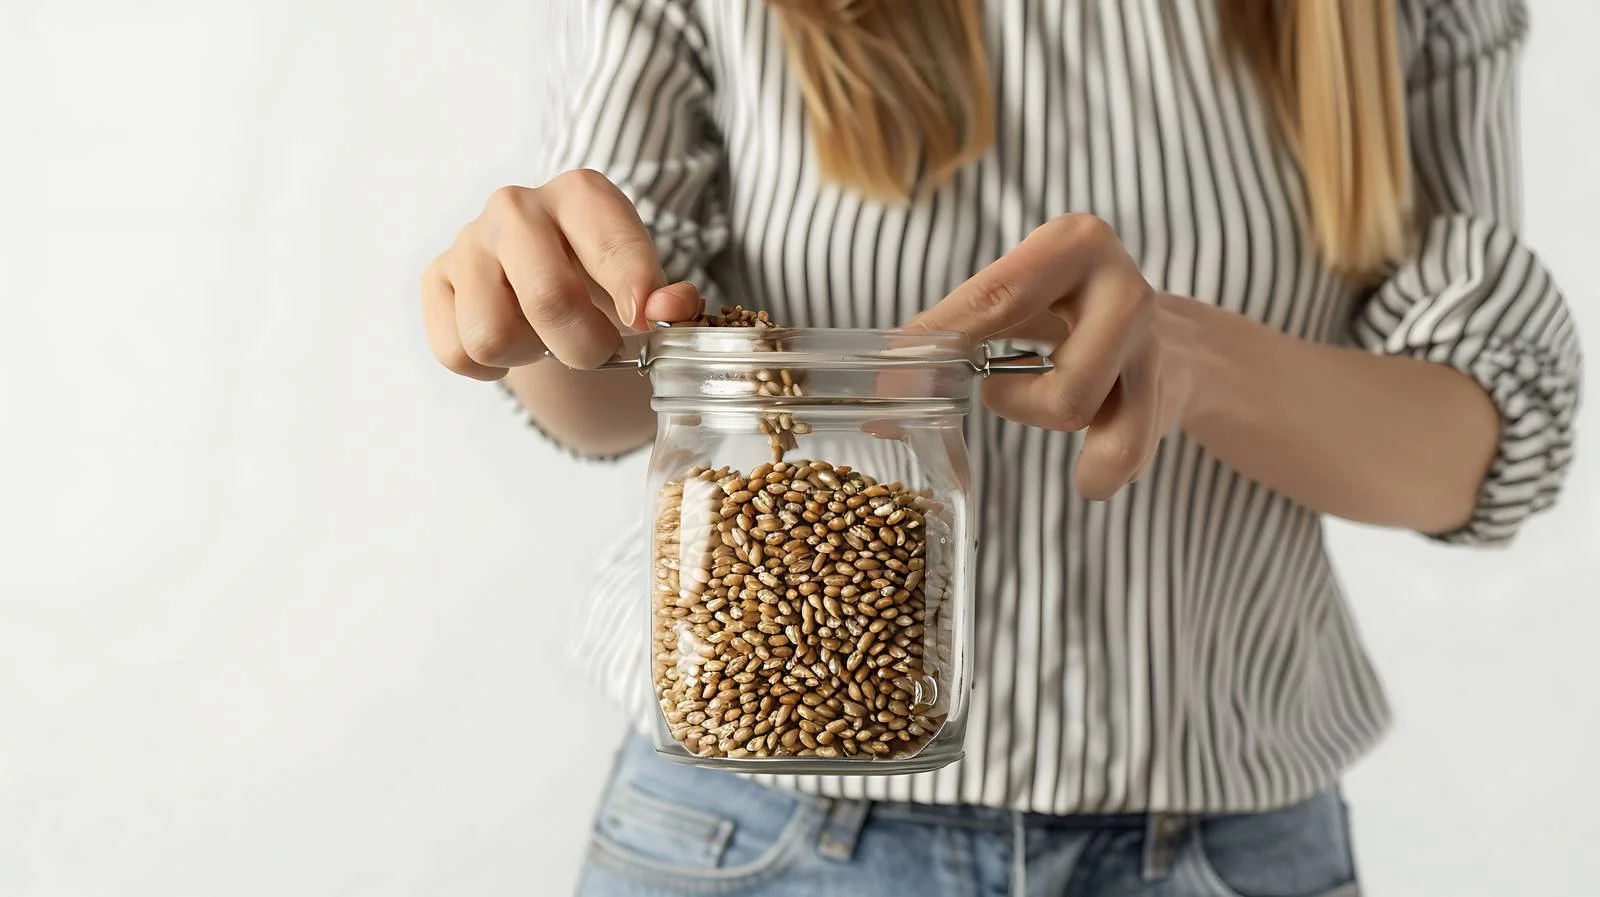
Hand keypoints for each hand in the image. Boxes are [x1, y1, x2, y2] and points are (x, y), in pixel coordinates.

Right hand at [421, 169, 701, 378]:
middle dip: (585, 346)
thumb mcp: (642, 280)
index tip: (642, 324)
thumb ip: (666, 296)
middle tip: (599, 349)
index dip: (635, 295)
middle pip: (549, 299)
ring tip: (542, 338)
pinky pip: (456, 350)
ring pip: (492, 335)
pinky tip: (508, 342)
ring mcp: (468, 242)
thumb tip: (672, 309)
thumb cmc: (597, 276)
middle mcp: (516, 207)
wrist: (538, 275)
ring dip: (528, 356)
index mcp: (580, 194)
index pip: (613, 248)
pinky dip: (487, 367)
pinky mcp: (435, 277)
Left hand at [908, 214, 1202, 499]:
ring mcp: (1156, 343)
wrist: (1177, 340)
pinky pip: (1120, 457)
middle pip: (1038, 364)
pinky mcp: (1170, 394)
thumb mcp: (1018, 299)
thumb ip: (956, 332)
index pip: (991, 299)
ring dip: (1042, 421)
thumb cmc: (1069, 315)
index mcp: (1072, 243)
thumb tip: (887, 391)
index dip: (937, 347)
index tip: (890, 389)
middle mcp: (1124, 286)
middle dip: (1008, 397)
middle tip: (999, 386)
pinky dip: (1094, 472)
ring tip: (1041, 399)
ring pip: (1074, 412)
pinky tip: (1086, 463)